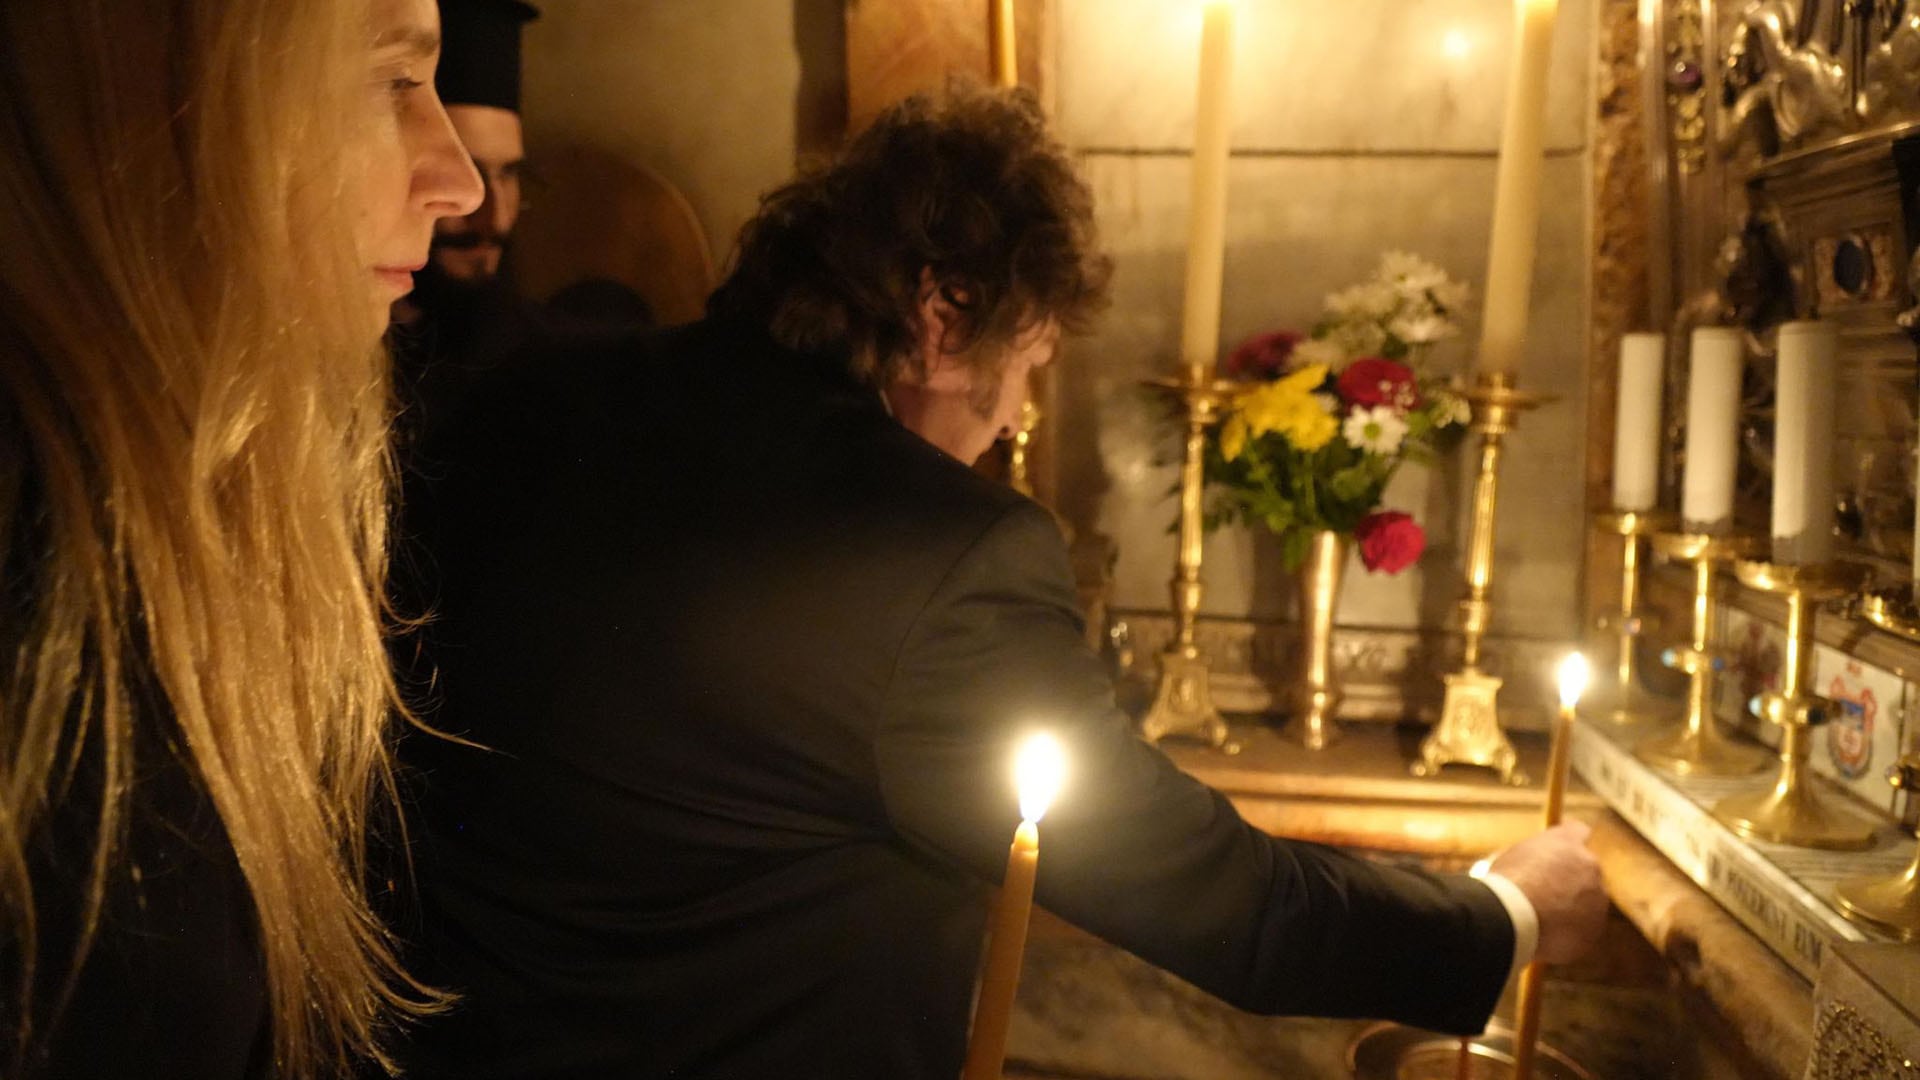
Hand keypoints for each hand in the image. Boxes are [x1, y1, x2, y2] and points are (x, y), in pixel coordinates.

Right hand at [1488, 821, 1606, 964]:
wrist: (1511, 919)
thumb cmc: (1502, 885)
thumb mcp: (1511, 858)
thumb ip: (1534, 858)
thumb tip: (1537, 865)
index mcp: (1567, 842)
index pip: (1578, 831)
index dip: (1569, 842)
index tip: (1560, 849)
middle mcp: (1589, 865)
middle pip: (1587, 869)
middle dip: (1571, 879)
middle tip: (1547, 892)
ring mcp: (1597, 898)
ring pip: (1587, 901)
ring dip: (1571, 908)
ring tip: (1539, 920)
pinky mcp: (1595, 927)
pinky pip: (1583, 928)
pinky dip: (1568, 932)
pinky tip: (1544, 936)